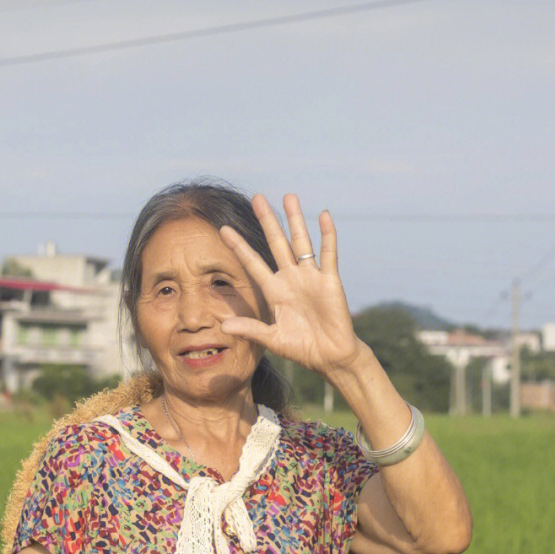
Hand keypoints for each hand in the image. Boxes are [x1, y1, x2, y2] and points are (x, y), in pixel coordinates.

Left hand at [218, 193, 362, 376]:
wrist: (331, 356)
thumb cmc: (301, 348)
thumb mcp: (272, 339)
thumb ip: (251, 329)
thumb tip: (223, 326)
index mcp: (274, 291)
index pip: (253, 263)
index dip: (239, 247)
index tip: (223, 229)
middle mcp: (291, 278)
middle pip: (277, 243)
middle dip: (268, 221)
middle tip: (257, 198)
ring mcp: (311, 277)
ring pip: (301, 242)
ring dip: (295, 220)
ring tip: (289, 197)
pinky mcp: (330, 280)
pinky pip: (329, 254)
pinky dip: (328, 235)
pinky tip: (324, 216)